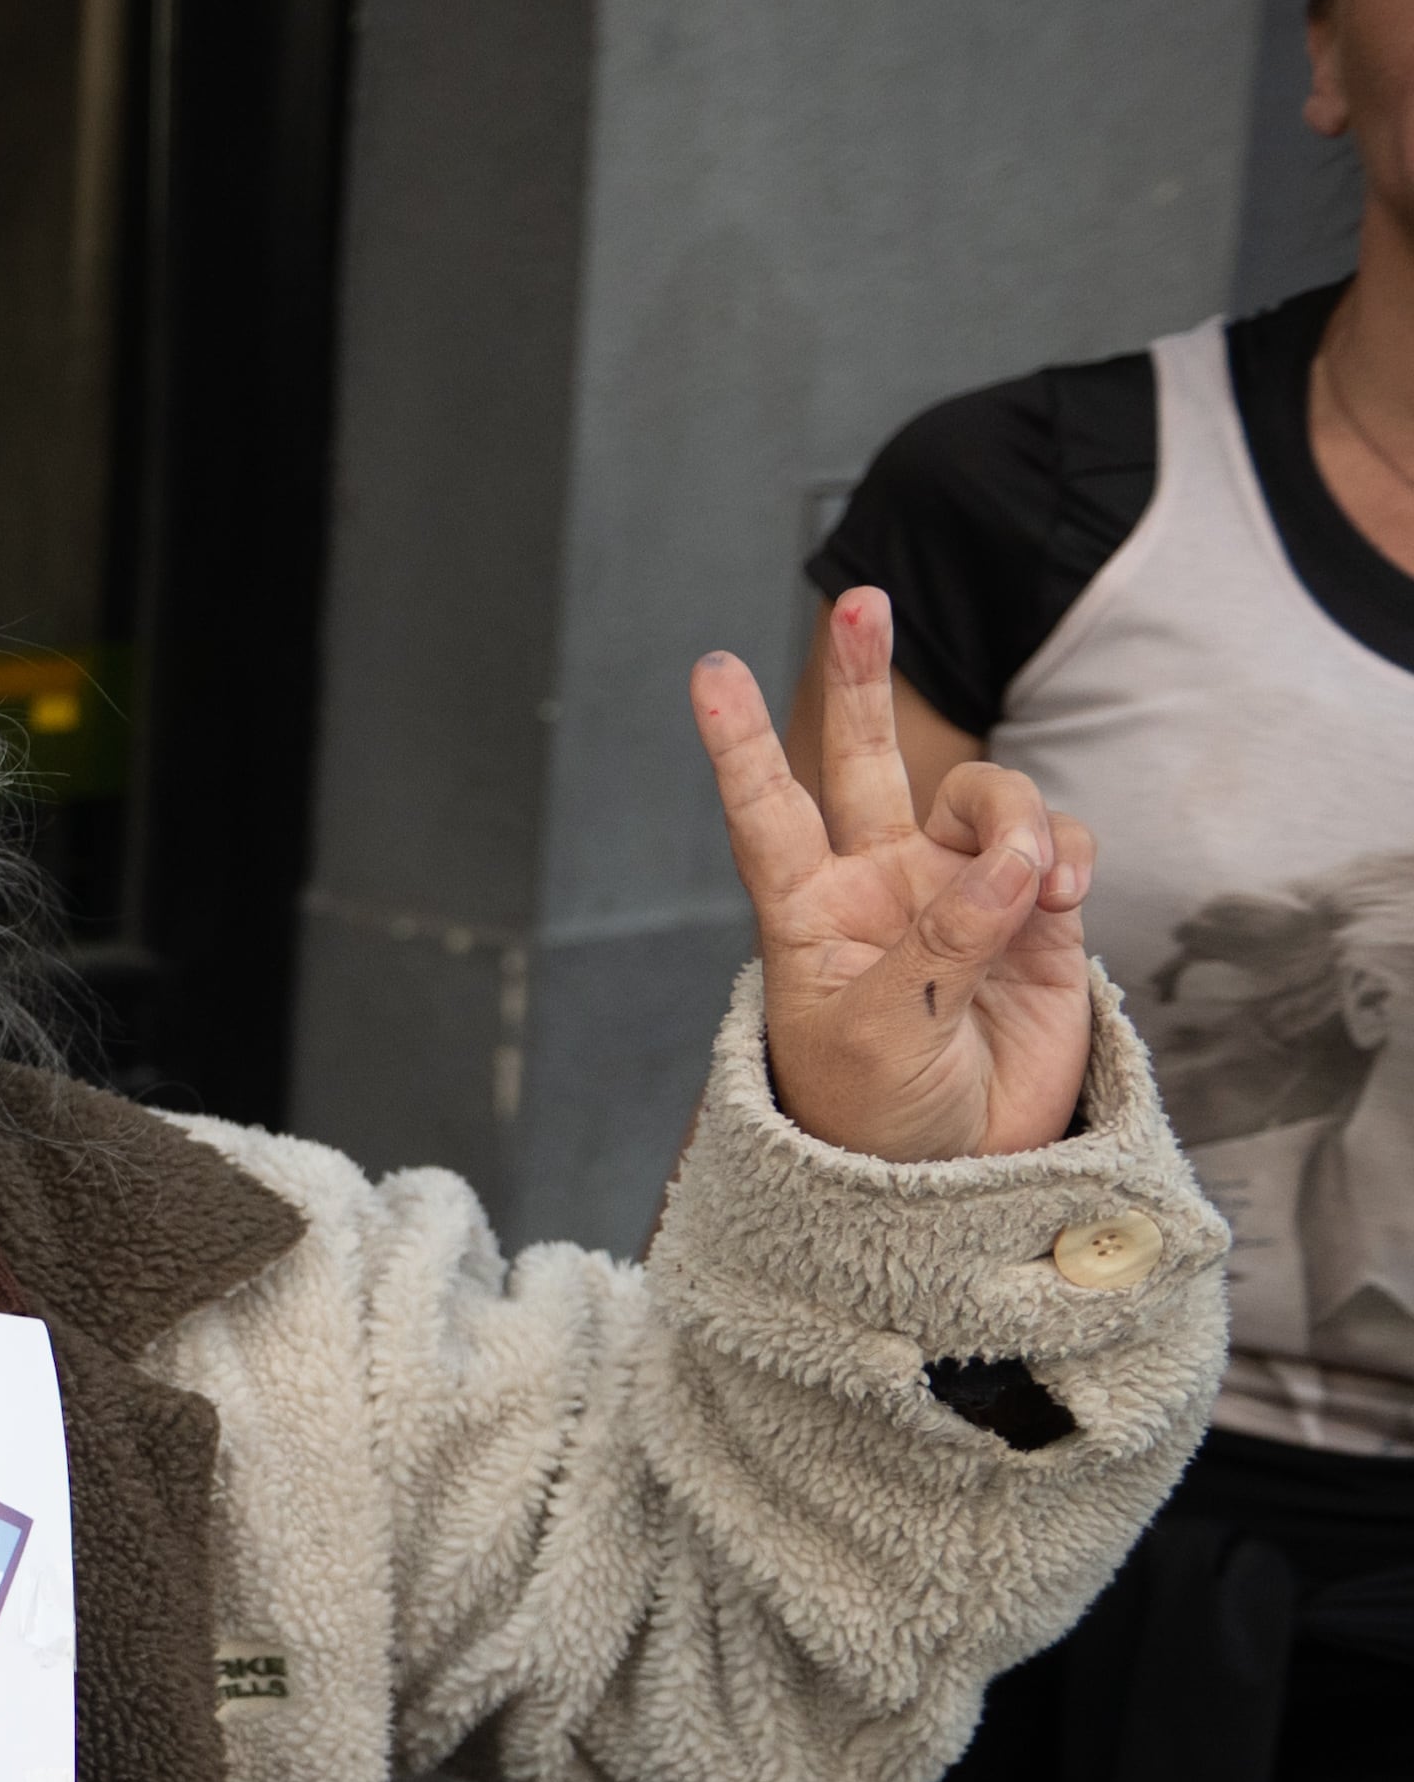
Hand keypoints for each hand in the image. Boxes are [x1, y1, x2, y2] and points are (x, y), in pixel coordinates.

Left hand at [694, 587, 1095, 1160]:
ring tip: (1035, 887)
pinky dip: (1069, 855)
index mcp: (807, 912)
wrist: (956, 1175)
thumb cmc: (877, 1118)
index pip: (765, 811)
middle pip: (863, 761)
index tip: (711, 669)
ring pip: (986, 799)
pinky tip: (1066, 897)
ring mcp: (957, 893)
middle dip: (862, 680)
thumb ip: (939, 947)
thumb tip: (1010, 865)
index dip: (739, 742)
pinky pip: (1058, 847)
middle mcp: (877, 886)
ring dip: (1015, 820)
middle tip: (863, 606)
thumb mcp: (879, 1041)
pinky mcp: (1034, 917)